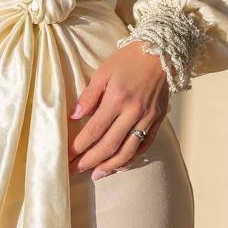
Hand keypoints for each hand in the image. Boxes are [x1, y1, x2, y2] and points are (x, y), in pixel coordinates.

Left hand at [67, 40, 170, 179]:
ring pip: (127, 152)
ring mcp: (148, 118)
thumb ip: (88, 96)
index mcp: (117, 99)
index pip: (94, 131)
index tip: (66, 156)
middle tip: (74, 171)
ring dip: (109, 167)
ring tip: (94, 175)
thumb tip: (74, 116)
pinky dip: (130, 159)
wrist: (161, 52)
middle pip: (109, 146)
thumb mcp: (103, 71)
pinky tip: (118, 165)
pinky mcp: (158, 121)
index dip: (79, 147)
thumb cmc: (128, 59)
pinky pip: (144, 147)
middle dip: (89, 162)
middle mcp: (133, 112)